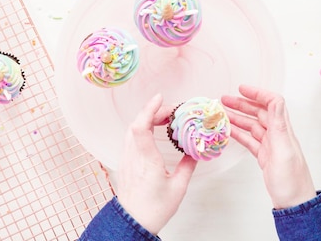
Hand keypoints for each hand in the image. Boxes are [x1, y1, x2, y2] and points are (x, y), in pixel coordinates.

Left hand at [116, 93, 197, 234]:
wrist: (133, 222)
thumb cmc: (154, 209)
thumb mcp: (178, 188)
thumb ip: (187, 167)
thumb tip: (195, 153)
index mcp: (147, 161)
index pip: (141, 128)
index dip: (149, 109)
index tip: (160, 98)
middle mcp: (134, 157)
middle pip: (136, 124)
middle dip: (152, 111)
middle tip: (169, 110)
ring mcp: (127, 159)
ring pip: (131, 131)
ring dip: (146, 120)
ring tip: (163, 118)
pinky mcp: (125, 163)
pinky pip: (130, 139)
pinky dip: (141, 130)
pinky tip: (152, 132)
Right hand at [221, 85, 315, 209]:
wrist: (294, 203)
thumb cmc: (291, 181)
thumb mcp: (284, 151)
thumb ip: (278, 125)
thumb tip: (276, 100)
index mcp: (283, 131)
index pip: (273, 103)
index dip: (257, 94)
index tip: (241, 89)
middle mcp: (277, 135)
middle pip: (259, 113)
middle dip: (242, 104)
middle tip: (223, 100)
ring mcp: (270, 145)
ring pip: (251, 126)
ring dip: (237, 118)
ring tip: (221, 114)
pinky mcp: (264, 156)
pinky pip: (249, 140)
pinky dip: (238, 133)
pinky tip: (228, 131)